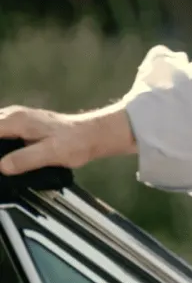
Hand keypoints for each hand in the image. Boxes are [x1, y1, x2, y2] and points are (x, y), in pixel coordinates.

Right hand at [0, 105, 135, 175]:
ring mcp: (16, 119)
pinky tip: (4, 157)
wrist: (91, 134)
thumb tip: (2, 166)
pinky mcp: (21, 125)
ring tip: (3, 163)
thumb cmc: (75, 142)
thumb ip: (25, 159)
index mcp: (15, 121)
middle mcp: (13, 116)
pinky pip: (0, 130)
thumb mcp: (51, 153)